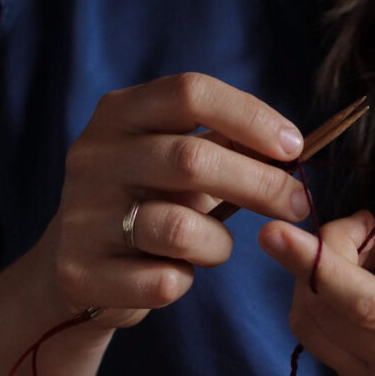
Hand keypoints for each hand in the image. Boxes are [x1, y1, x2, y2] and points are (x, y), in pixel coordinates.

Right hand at [39, 73, 312, 327]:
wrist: (76, 271)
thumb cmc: (146, 207)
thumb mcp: (176, 163)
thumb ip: (225, 147)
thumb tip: (291, 147)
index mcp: (118, 115)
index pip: (190, 93)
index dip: (251, 116)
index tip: (293, 148)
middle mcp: (93, 157)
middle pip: (193, 159)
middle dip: (261, 184)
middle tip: (298, 205)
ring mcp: (82, 215)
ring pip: (181, 228)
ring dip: (218, 244)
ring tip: (215, 248)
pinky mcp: (81, 272)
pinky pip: (164, 282)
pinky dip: (185, 281)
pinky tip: (175, 275)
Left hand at [259, 124, 374, 375]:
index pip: (369, 304)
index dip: (318, 266)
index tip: (276, 232)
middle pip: (328, 306)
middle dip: (327, 249)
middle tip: (365, 222)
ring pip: (310, 321)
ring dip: (320, 271)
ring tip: (369, 247)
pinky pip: (315, 333)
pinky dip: (323, 295)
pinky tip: (363, 277)